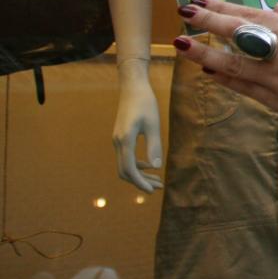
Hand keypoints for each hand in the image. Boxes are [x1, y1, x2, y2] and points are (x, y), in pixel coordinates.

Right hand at [113, 72, 163, 192]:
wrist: (133, 87)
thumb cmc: (145, 103)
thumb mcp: (154, 124)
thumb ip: (154, 146)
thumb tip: (156, 167)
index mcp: (125, 140)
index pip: (129, 169)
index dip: (140, 182)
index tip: (153, 190)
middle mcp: (117, 142)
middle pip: (125, 171)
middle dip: (141, 181)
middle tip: (159, 187)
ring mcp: (117, 140)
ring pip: (125, 165)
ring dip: (140, 174)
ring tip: (158, 180)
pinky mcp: (120, 137)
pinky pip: (126, 157)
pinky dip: (137, 165)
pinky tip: (150, 165)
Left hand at [173, 0, 277, 125]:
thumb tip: (271, 10)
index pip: (248, 15)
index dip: (220, 8)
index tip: (199, 1)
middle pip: (234, 35)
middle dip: (206, 23)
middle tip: (184, 13)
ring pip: (232, 66)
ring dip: (205, 55)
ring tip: (183, 46)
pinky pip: (245, 88)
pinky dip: (227, 79)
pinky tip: (212, 72)